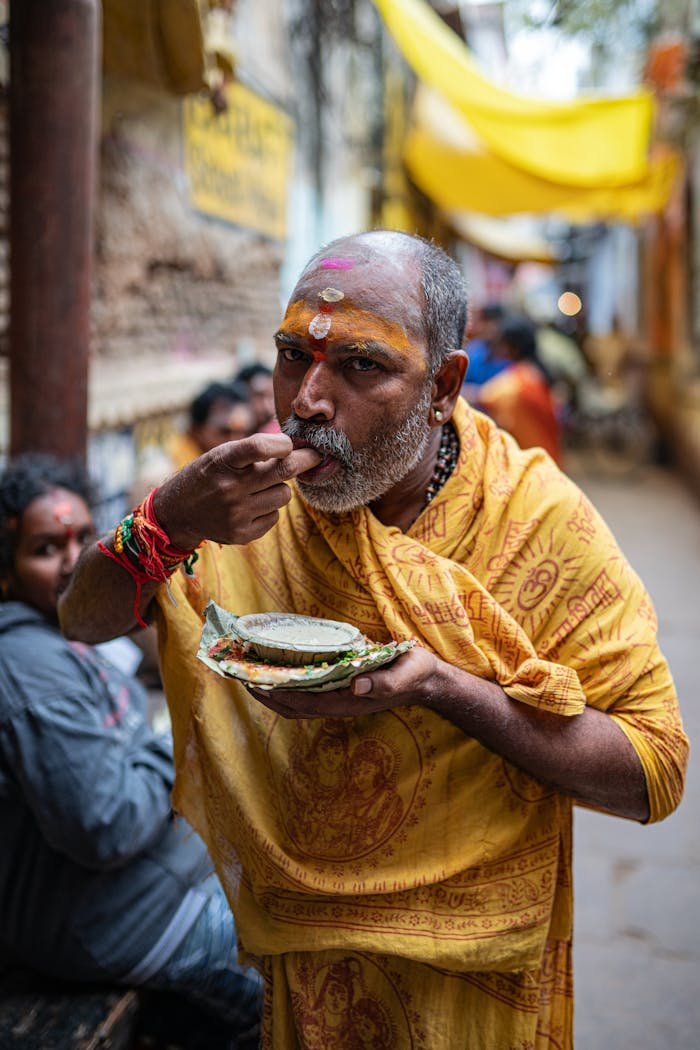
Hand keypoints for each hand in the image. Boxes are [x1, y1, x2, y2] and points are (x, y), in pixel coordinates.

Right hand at [153, 433, 320, 548]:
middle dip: (305, 459)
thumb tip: (295, 448)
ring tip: (262, 487)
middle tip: (314, 455)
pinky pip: (275, 516)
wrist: (177, 513)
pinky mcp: (242, 534)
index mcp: (222, 461)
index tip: (290, 443)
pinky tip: (252, 506)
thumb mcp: (219, 455)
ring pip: (284, 494)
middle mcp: (229, 488)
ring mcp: (237, 513)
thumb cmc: (207, 476)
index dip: (283, 443)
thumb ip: (253, 450)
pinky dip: (270, 509)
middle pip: (284, 471)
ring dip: (280, 487)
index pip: (259, 447)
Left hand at [247, 646, 440, 718]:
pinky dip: (287, 685)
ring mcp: (337, 698)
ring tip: (252, 674)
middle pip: (292, 706)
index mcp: (348, 701)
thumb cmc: (414, 674)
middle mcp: (337, 703)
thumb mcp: (404, 674)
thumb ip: (383, 682)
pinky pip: (306, 692)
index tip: (255, 683)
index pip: (304, 703)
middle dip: (266, 694)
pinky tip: (279, 670)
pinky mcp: (339, 689)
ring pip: (296, 702)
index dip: (278, 695)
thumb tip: (356, 684)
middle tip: (241, 675)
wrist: (426, 679)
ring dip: (272, 691)